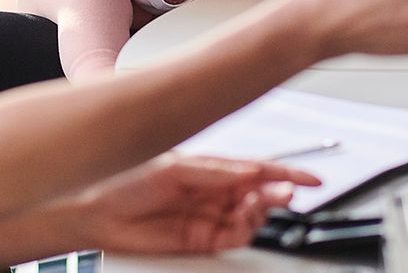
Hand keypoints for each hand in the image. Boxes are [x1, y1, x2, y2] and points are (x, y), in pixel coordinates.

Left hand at [72, 153, 318, 254]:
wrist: (97, 210)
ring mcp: (208, 216)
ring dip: (263, 210)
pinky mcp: (201, 241)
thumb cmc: (125, 178)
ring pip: (251, 216)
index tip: (310, 178)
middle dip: (278, 192)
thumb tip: (249, 171)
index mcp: (209, 168)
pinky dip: (245, 228)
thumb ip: (214, 171)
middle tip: (288, 193)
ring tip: (260, 203)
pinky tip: (244, 219)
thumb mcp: (174, 167)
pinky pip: (234, 236)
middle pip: (259, 193)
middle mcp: (212, 192)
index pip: (255, 169)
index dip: (285, 172)